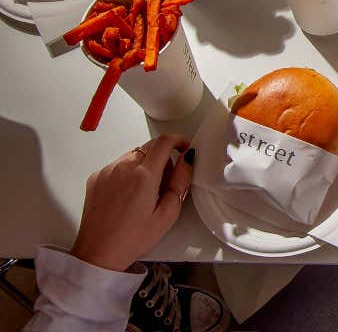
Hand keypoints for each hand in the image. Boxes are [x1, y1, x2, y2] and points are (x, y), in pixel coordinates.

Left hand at [70, 135, 193, 272]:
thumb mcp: (168, 214)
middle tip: (165, 182)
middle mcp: (122, 167)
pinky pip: (118, 165)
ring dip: (145, 164)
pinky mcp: (95, 178)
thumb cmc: (133, 238)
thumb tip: (186, 161)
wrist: (98, 253)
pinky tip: (128, 195)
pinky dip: (128, 172)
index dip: (178, 140)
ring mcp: (106, 171)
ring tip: (145, 191)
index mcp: (143, 176)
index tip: (184, 147)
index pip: (164, 142)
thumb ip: (180, 182)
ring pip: (133, 155)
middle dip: (163, 157)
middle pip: (149, 147)